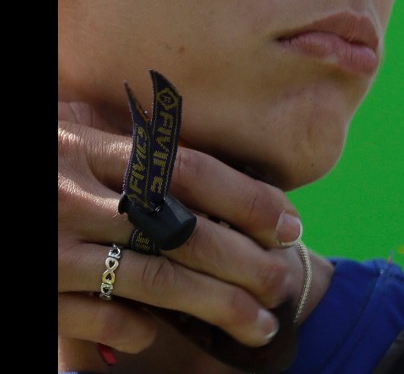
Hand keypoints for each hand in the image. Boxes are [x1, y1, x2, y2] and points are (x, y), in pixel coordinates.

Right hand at [58, 101, 304, 355]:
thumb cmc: (40, 168)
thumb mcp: (78, 145)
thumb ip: (135, 160)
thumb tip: (223, 189)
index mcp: (95, 146)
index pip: (192, 171)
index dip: (249, 198)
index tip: (292, 225)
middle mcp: (75, 192)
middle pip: (185, 231)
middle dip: (246, 263)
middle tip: (285, 283)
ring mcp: (52, 244)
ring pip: (156, 280)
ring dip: (217, 306)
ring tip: (258, 325)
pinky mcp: (35, 288)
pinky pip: (99, 316)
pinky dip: (133, 328)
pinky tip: (156, 335)